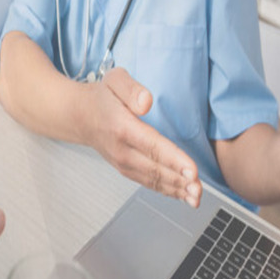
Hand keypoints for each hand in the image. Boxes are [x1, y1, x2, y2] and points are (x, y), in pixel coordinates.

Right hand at [88, 68, 202, 206]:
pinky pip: (148, 182)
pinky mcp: (126, 169)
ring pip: (153, 180)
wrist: (80, 116)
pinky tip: (182, 195)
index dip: (175, 161)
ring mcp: (123, 163)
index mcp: (123, 128)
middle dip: (181, 183)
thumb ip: (131, 89)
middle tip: (199, 193)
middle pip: (155, 169)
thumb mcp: (114, 80)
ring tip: (196, 199)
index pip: (153, 147)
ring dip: (177, 191)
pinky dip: (166, 191)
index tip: (192, 172)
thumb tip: (146, 102)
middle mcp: (122, 151)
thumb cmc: (101, 97)